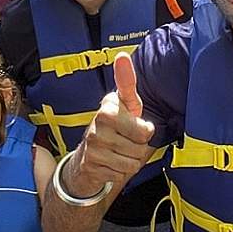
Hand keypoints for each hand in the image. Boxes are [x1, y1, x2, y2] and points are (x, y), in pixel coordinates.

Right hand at [65, 53, 154, 196]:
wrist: (87, 156)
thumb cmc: (113, 125)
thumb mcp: (124, 103)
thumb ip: (127, 82)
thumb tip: (122, 57)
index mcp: (108, 109)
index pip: (144, 130)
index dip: (145, 131)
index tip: (137, 124)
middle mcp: (97, 126)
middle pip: (140, 147)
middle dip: (139, 147)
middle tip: (127, 140)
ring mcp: (93, 147)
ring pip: (132, 162)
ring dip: (131, 160)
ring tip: (120, 151)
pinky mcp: (91, 166)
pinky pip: (122, 174)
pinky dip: (120, 171)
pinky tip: (111, 163)